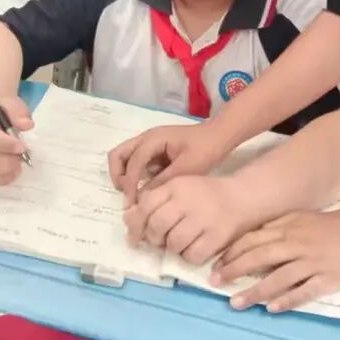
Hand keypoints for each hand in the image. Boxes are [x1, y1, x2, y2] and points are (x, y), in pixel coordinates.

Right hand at [0, 96, 32, 185]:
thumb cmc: (1, 108)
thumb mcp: (11, 102)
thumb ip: (18, 111)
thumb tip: (27, 125)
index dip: (5, 144)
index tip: (22, 148)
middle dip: (5, 161)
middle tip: (22, 158)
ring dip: (3, 171)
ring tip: (18, 165)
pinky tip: (11, 172)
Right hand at [108, 122, 230, 204]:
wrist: (220, 136)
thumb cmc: (206, 149)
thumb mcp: (187, 168)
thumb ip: (163, 181)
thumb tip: (143, 197)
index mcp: (153, 139)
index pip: (133, 162)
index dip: (130, 184)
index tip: (131, 204)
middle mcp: (146, 139)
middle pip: (118, 154)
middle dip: (118, 176)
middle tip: (127, 195)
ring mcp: (150, 144)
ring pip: (126, 158)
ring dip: (126, 175)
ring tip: (135, 194)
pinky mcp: (155, 151)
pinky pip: (138, 162)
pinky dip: (137, 175)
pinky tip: (149, 188)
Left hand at [123, 175, 252, 264]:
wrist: (243, 197)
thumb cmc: (205, 195)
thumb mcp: (179, 189)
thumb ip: (153, 200)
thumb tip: (127, 219)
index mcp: (177, 185)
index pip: (147, 204)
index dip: (136, 223)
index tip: (133, 236)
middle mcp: (189, 200)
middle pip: (158, 226)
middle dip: (153, 238)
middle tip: (159, 241)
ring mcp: (204, 218)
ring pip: (174, 243)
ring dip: (172, 248)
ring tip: (179, 242)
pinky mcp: (217, 236)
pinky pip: (192, 255)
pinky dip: (188, 256)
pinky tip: (193, 248)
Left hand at [212, 210, 339, 313]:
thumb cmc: (327, 225)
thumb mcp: (298, 217)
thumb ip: (276, 226)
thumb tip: (251, 238)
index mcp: (287, 229)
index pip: (253, 240)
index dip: (233, 253)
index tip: (216, 265)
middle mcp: (296, 245)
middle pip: (260, 258)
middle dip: (235, 271)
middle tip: (216, 283)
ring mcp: (311, 263)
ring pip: (278, 278)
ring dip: (255, 291)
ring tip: (237, 303)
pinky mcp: (326, 279)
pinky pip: (304, 291)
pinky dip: (287, 300)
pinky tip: (272, 308)